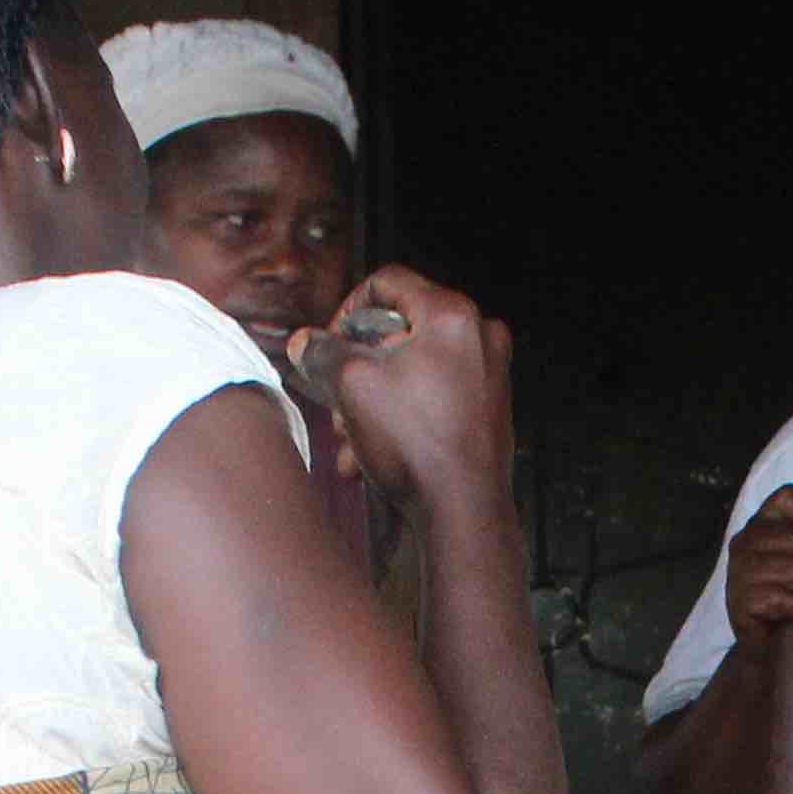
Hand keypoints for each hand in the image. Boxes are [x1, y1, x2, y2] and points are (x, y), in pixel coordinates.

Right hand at [294, 268, 512, 517]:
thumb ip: (323, 353)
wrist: (463, 510)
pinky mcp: (487, 411)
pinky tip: (369, 456)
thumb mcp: (352, 385)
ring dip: (372, 402)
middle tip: (336, 396)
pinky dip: (399, 420)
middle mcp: (479, 337)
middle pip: (398, 333)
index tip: (329, 341)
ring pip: (411, 372)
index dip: (347, 308)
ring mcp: (488, 375)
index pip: (387, 283)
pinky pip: (431, 400)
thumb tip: (304, 343)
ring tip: (349, 438)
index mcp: (452, 314)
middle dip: (358, 368)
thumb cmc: (418, 444)